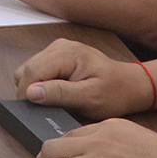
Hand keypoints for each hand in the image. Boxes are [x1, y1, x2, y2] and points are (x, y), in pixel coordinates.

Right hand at [15, 39, 154, 119]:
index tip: (32, 111)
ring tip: (57, 98)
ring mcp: (57, 48)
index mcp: (68, 53)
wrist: (129, 85)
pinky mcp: (57, 55)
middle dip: (32, 90)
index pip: (32, 71)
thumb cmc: (115, 92)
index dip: (27, 93)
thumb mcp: (90, 98)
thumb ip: (60, 93)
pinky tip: (58, 91)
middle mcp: (60, 46)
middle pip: (27, 68)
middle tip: (48, 108)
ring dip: (37, 87)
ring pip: (29, 69)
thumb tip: (31, 92)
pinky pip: (38, 69)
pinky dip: (42, 83)